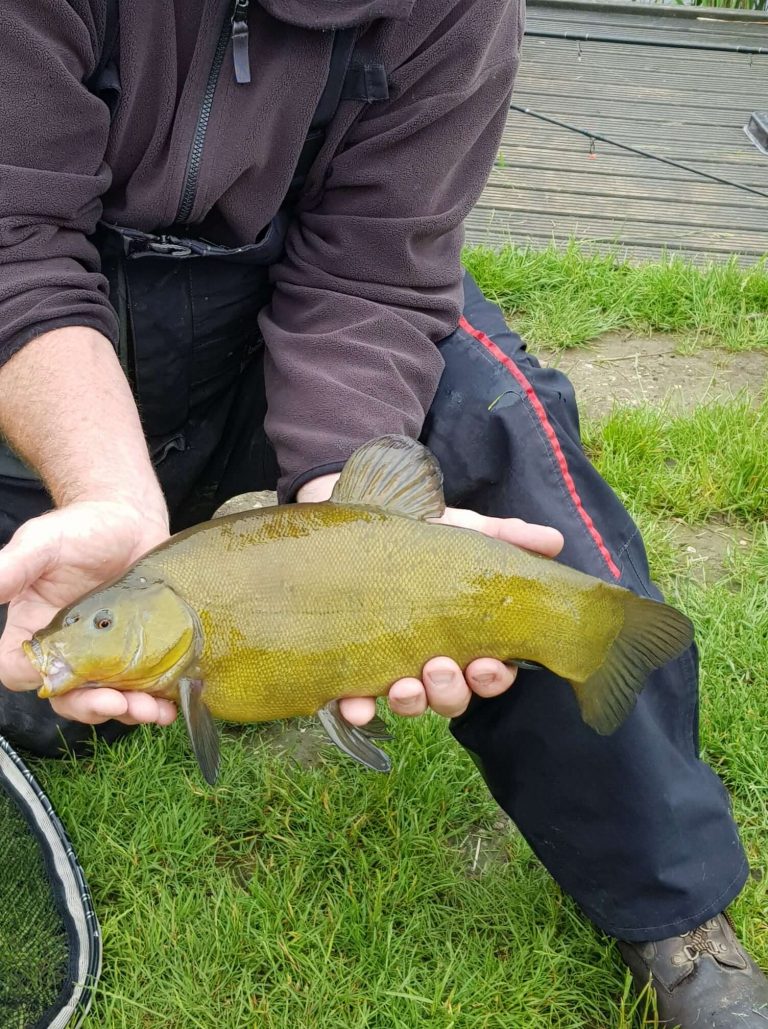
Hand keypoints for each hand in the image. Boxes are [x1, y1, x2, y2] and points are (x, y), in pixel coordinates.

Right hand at [0, 500, 176, 726]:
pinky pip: (143, 685)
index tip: (64, 678)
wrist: (131, 517)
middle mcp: (68, 649)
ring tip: (152, 710)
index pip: (20, 671)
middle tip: (119, 703)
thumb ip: (11, 568)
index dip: (38, 681)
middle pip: (68, 696)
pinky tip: (170, 706)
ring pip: (108, 697)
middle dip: (92, 706)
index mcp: (33, 629)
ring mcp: (106, 654)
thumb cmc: (80, 527)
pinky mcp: (140, 651)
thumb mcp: (43, 542)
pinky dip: (156, 701)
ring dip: (128, 710)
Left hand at [296, 473, 563, 723]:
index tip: (486, 664)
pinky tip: (354, 704)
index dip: (493, 677)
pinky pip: (355, 703)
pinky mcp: (353, 669)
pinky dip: (357, 709)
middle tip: (439, 668)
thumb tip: (554, 540)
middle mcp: (433, 660)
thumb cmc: (421, 536)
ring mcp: (394, 668)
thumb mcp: (463, 531)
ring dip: (412, 702)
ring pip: (411, 704)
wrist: (358, 521)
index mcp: (466, 635)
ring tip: (404, 685)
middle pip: (454, 697)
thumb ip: (507, 537)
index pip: (492, 672)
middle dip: (451, 691)